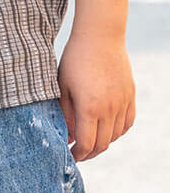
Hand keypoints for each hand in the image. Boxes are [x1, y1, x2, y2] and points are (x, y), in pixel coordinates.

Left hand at [58, 31, 135, 160]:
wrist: (100, 36)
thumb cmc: (75, 62)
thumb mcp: (62, 91)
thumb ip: (65, 117)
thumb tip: (68, 139)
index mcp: (90, 108)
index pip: (87, 145)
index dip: (77, 156)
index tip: (68, 156)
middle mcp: (110, 107)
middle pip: (102, 144)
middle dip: (88, 154)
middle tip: (77, 153)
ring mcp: (123, 101)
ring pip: (116, 135)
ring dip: (102, 143)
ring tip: (89, 141)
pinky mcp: (130, 94)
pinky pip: (128, 122)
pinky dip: (117, 131)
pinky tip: (105, 129)